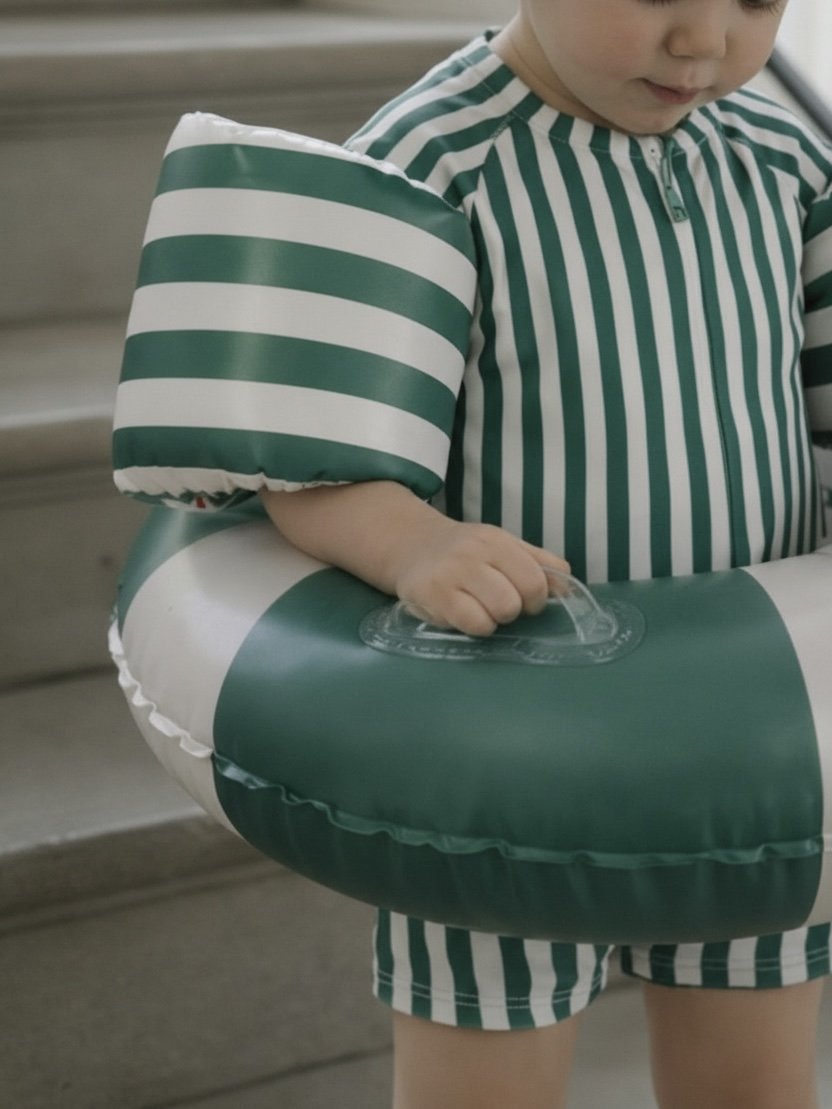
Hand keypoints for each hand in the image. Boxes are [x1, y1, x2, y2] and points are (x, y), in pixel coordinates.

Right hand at [392, 518, 569, 636]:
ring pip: (498, 613)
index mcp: (496, 540)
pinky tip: (464, 615)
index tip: (525, 600)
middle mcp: (474, 553)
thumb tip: (569, 591)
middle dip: (514, 610)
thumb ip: (539, 563)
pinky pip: (473, 624)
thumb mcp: (504, 546)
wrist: (412, 545)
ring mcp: (451, 573)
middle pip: (518, 600)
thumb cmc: (466, 551)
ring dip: (494, 619)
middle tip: (499, 604)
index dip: (538, 598)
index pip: (536, 578)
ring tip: (481, 608)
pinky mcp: (432, 595)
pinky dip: (475, 627)